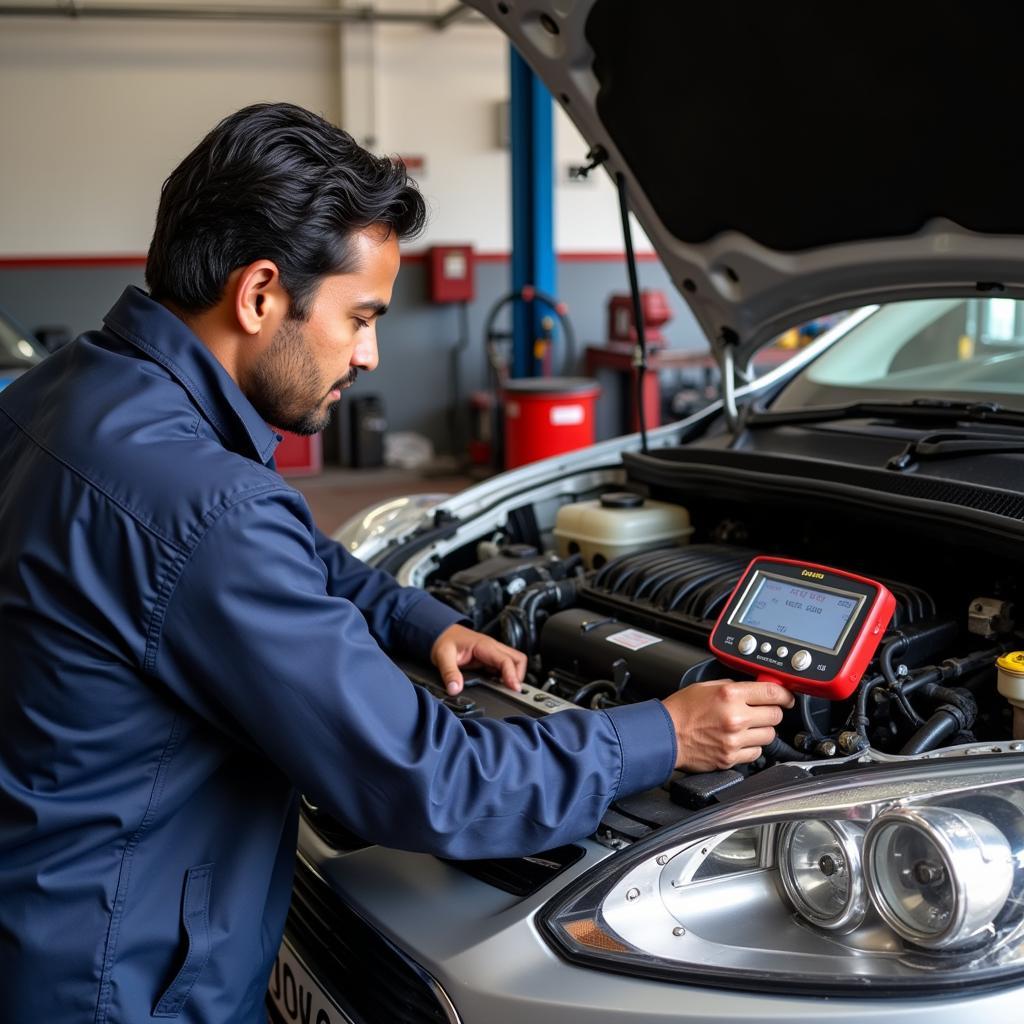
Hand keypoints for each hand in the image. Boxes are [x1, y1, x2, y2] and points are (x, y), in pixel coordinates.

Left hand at [430, 624, 526, 694]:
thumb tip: (455, 689)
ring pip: (514, 662)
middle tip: (512, 691)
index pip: (506, 660)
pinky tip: (499, 686)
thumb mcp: (442, 656)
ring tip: (507, 690)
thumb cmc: (444, 641)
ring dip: (514, 676)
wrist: (441, 633)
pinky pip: (505, 667)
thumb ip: (449, 673)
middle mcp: (492, 648)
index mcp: (484, 646)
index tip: (515, 689)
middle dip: (518, 676)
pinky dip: (506, 676)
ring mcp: (493, 653)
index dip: (512, 675)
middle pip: (518, 659)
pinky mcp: (490, 658)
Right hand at [662, 679, 794, 771]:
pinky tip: (739, 740)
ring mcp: (734, 739)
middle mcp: (735, 717)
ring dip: (762, 730)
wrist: (664, 735)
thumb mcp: (705, 686)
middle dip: (771, 712)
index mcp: (729, 694)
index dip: (784, 694)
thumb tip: (754, 688)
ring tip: (746, 727)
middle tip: (762, 711)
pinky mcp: (731, 757)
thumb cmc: (680, 711)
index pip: (772, 692)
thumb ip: (732, 686)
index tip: (786, 697)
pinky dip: (751, 747)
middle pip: (775, 716)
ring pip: (769, 736)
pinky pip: (756, 753)